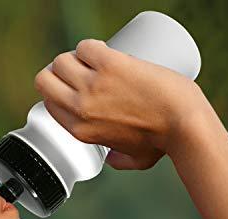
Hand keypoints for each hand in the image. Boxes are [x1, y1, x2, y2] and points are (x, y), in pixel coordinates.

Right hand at [34, 39, 202, 169]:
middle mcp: (80, 109)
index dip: (57, 93)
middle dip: (57, 73)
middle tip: (77, 71)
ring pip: (61, 61)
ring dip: (74, 57)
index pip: (50, 104)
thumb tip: (111, 160)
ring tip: (91, 61)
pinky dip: (90, 46)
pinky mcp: (109, 64)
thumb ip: (120, 162)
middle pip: (45, 80)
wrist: (182, 121)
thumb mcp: (135, 160)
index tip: (71, 87)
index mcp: (80, 130)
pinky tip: (101, 50)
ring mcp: (92, 86)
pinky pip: (85, 46)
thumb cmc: (163, 141)